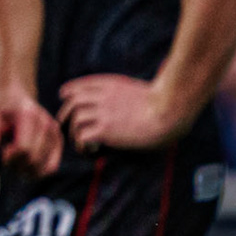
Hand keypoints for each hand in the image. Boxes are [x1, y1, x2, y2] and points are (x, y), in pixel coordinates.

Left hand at [0, 85, 62, 176]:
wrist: (14, 97)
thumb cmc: (0, 108)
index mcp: (28, 115)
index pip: (23, 147)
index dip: (10, 157)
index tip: (2, 153)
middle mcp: (46, 124)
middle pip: (33, 159)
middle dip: (17, 165)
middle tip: (6, 161)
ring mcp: (55, 133)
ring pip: (45, 167)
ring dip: (27, 171)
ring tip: (15, 164)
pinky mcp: (58, 142)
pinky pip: (52, 166)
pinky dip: (38, 172)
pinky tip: (26, 167)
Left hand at [57, 73, 182, 152]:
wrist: (170, 109)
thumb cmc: (164, 101)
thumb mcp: (139, 89)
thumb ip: (125, 92)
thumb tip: (125, 100)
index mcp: (111, 84)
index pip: (80, 86)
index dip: (69, 93)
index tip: (65, 99)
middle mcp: (103, 97)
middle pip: (72, 103)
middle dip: (65, 115)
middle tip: (66, 127)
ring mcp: (103, 113)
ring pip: (75, 120)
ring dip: (75, 134)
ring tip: (81, 144)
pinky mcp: (106, 130)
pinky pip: (82, 137)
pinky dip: (82, 144)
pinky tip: (91, 150)